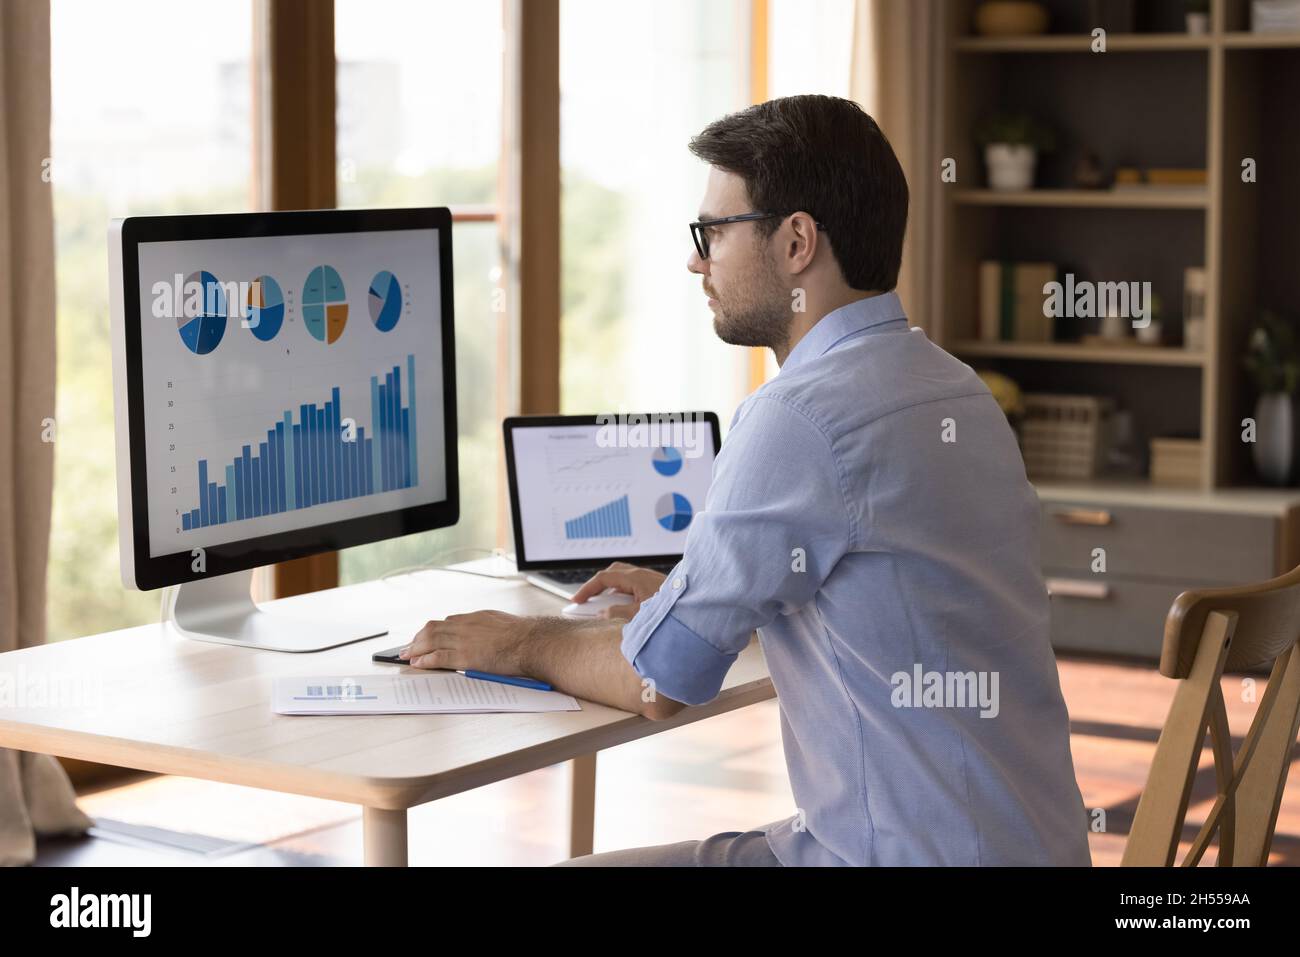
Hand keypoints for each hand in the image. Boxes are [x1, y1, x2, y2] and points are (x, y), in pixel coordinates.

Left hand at [399, 610, 531, 672]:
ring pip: (430, 641)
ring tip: (406, 655)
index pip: (447, 622)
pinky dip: (424, 660)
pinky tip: (417, 663)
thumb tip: (486, 635)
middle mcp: (466, 626)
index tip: (426, 636)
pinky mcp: (465, 656)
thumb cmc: (524, 636)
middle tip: (408, 646)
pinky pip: (438, 657)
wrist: (531, 642)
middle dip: (417, 638)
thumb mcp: (502, 623)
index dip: (433, 631)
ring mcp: (464, 641)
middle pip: (433, 629)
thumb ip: (489, 627)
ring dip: (415, 648)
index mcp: (476, 618)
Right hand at [571, 562, 667, 619]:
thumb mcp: (639, 616)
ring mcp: (648, 578)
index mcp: (635, 578)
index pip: (603, 578)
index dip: (587, 589)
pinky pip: (632, 584)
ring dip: (610, 589)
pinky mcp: (654, 585)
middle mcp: (641, 574)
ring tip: (601, 604)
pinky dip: (621, 592)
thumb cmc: (671, 611)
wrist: (695, 609)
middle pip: (611, 573)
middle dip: (597, 585)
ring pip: (622, 578)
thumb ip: (617, 613)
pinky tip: (621, 606)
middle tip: (587, 599)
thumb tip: (602, 613)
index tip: (576, 600)